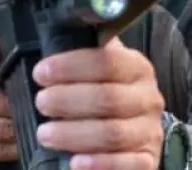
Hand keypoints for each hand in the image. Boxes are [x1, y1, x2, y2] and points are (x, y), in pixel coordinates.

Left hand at [33, 39, 164, 169]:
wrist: (133, 132)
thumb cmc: (104, 96)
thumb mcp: (97, 70)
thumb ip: (81, 51)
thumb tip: (49, 34)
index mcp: (136, 68)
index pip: (108, 61)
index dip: (71, 66)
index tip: (42, 73)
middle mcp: (148, 98)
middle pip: (109, 98)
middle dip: (68, 101)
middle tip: (42, 103)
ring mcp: (149, 131)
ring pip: (113, 133)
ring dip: (74, 134)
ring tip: (46, 134)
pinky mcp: (147, 160)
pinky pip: (128, 164)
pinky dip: (101, 164)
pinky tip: (76, 162)